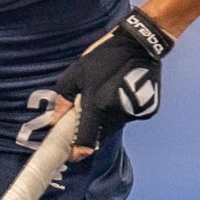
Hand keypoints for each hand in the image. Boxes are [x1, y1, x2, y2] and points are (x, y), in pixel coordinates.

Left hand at [56, 8, 171, 155]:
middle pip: (100, 135)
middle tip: (85, 118)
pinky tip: (118, 95)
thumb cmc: (104, 57)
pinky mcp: (146, 110)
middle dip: (91, 132)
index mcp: (97, 106)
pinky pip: (127, 118)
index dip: (78, 151)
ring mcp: (133, 113)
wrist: (139, 45)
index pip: (86, 141)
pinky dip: (120, 113)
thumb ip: (63, 100)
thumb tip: (54, 121)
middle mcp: (116, 114)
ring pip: (114, 127)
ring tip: (103, 100)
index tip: (72, 154)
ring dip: (105, 122)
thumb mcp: (76, 73)